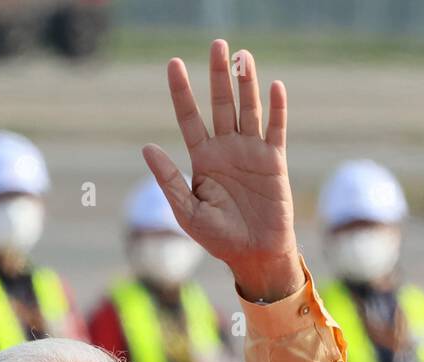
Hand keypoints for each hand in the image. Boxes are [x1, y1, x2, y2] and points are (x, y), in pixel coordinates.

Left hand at [143, 39, 301, 302]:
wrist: (253, 255)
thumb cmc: (218, 238)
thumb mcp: (187, 211)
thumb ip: (169, 179)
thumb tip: (147, 148)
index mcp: (202, 159)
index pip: (189, 117)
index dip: (181, 92)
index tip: (173, 64)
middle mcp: (226, 149)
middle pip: (220, 104)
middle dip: (218, 76)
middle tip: (216, 45)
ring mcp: (251, 152)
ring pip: (247, 110)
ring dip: (246, 83)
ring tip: (242, 56)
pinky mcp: (274, 161)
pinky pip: (275, 130)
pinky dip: (276, 109)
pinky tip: (273, 86)